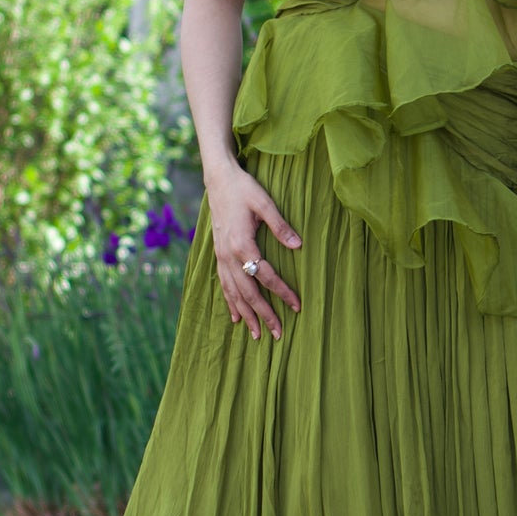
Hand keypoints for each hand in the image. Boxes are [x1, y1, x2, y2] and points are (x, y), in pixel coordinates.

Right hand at [207, 163, 301, 341]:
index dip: (282, 291)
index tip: (297, 305)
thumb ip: (281, 226)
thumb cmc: (244, 189)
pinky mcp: (218, 255)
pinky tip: (235, 318)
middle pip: (248, 292)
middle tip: (278, 334)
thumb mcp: (264, 203)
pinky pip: (223, 285)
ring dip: (245, 315)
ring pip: (233, 293)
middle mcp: (229, 255)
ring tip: (256, 335)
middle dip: (263, 315)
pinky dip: (230, 303)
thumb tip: (299, 246)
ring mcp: (220, 257)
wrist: (218, 180)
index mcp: (242, 243)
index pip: (265, 275)